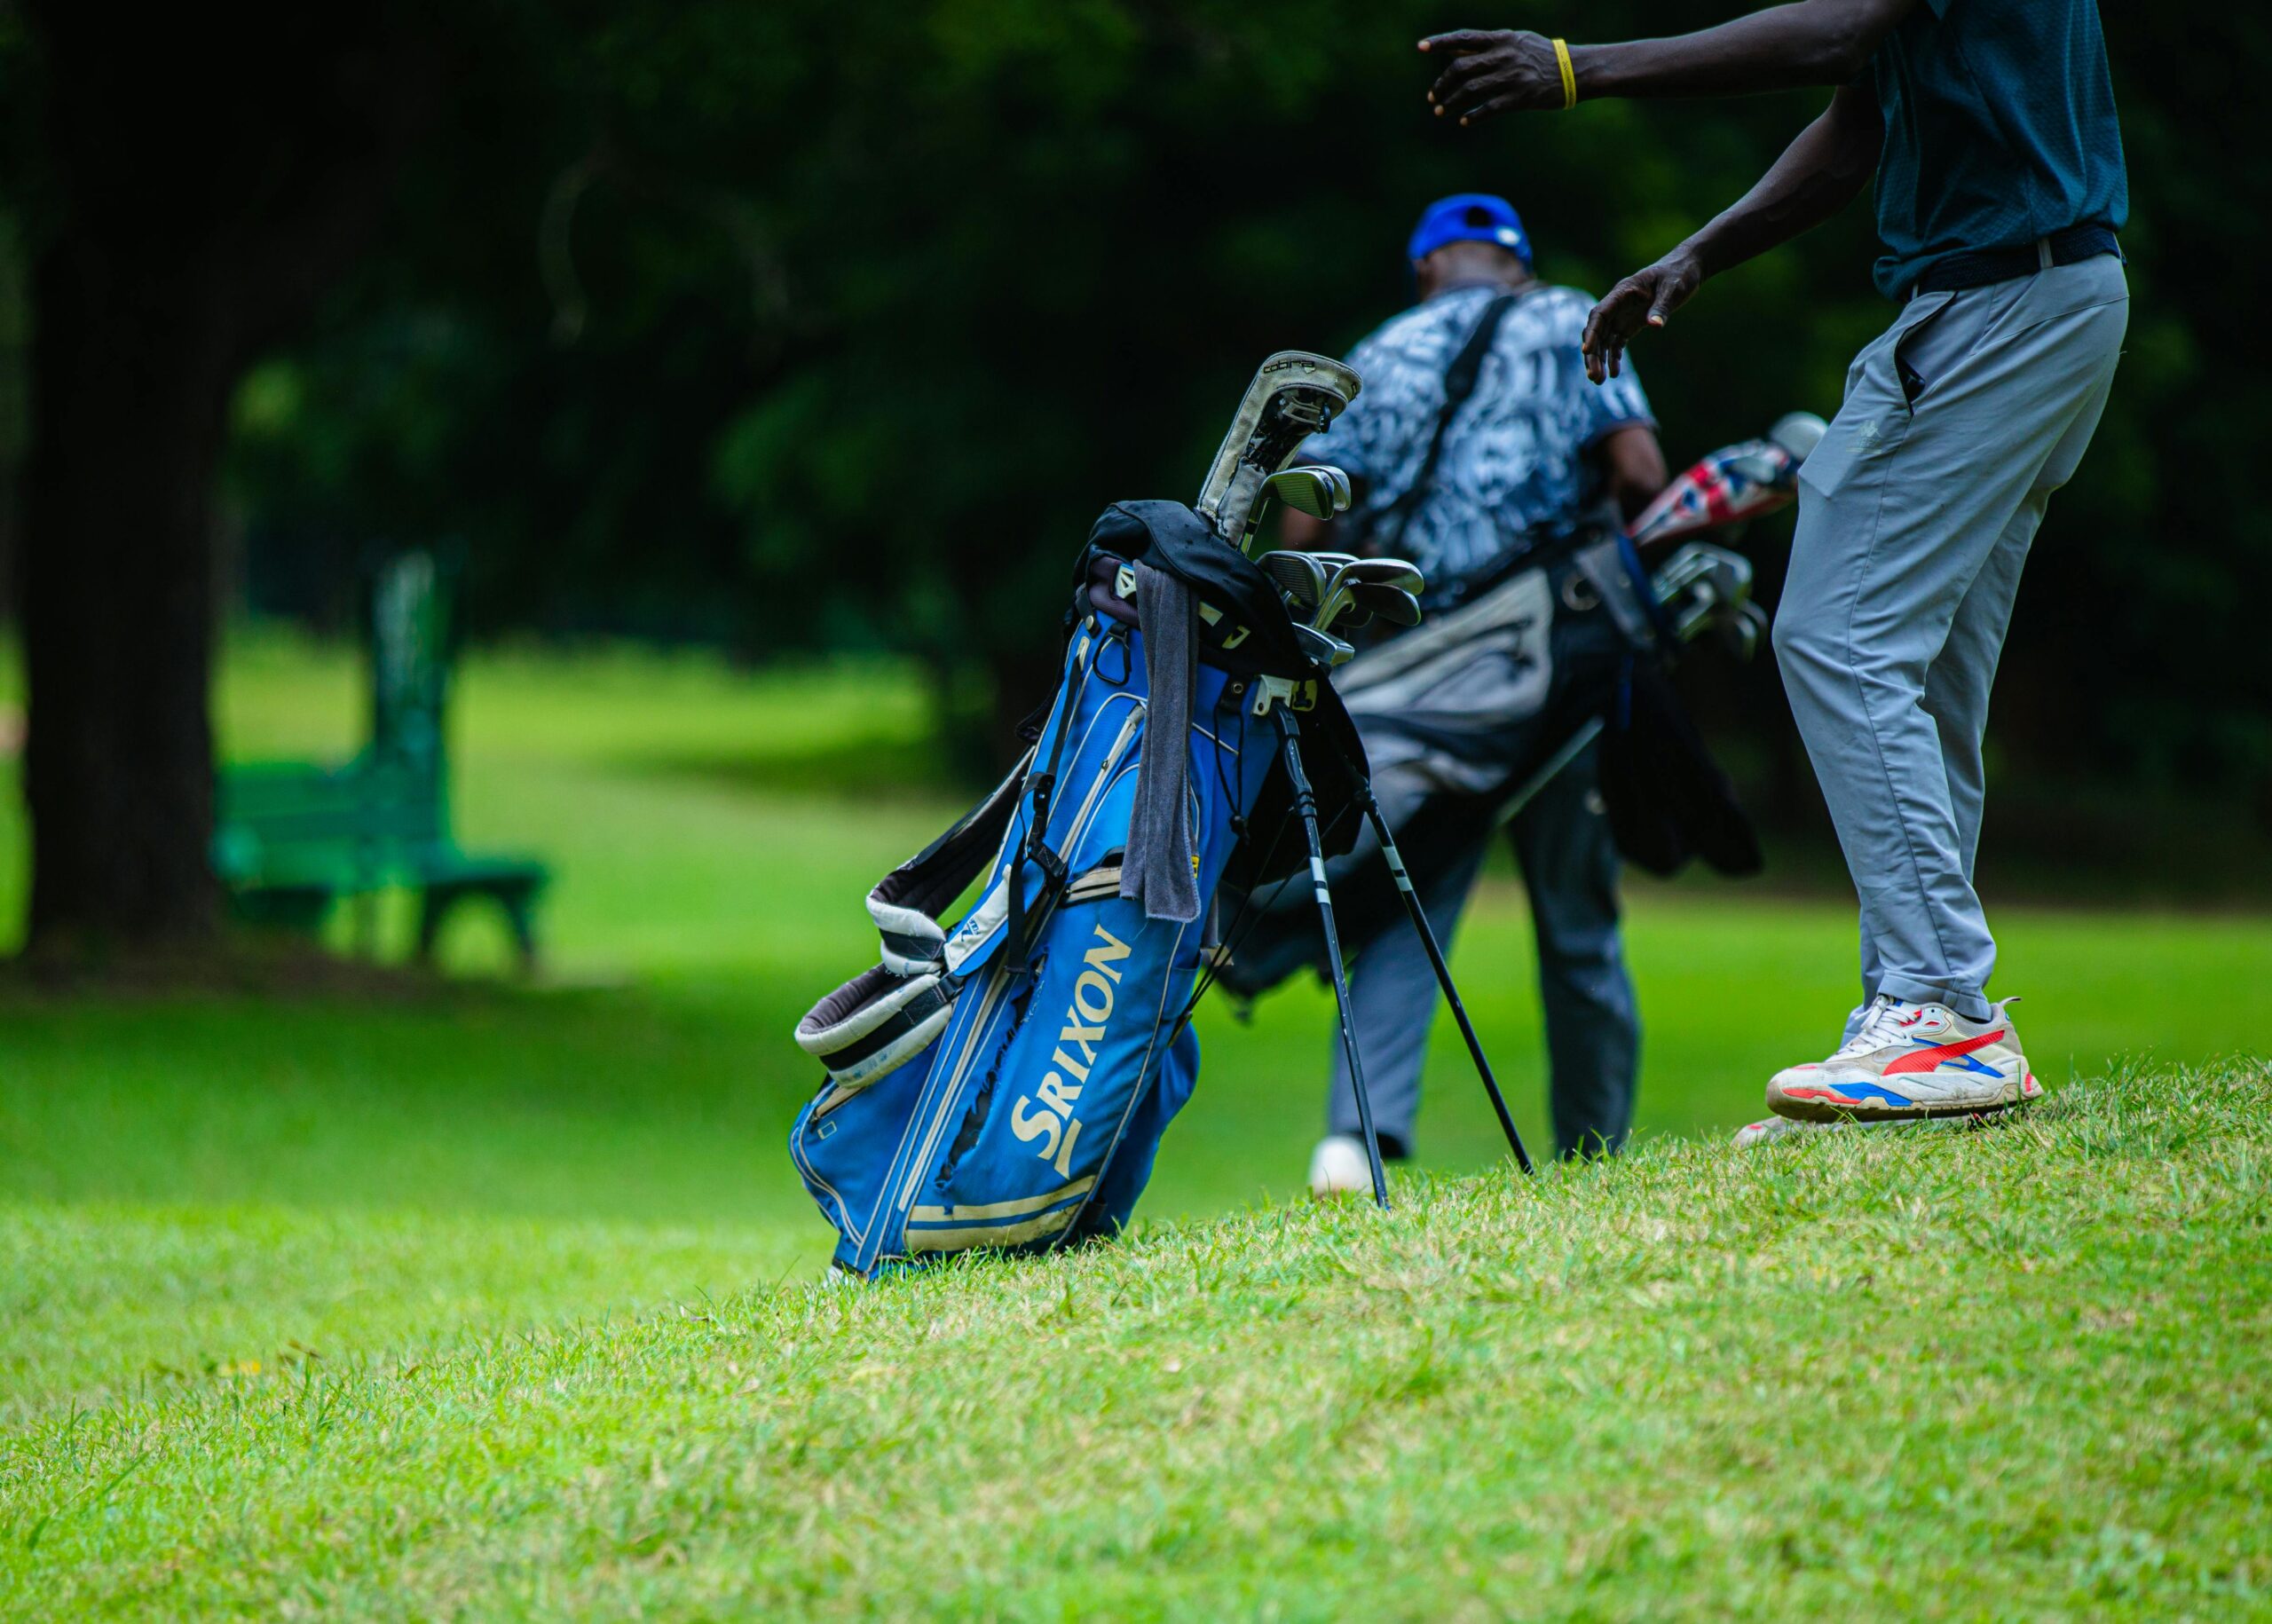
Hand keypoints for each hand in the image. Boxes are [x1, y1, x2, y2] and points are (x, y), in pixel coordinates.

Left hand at [1419, 30, 1565, 123]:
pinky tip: (1463, 122)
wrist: (1574, 71)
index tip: (1420, 47)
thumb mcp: (1514, 42)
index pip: (1463, 38)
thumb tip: (1452, 51)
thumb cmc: (1540, 55)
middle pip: (1461, 68)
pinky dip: (1472, 116)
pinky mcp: (1520, 98)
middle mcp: (1504, 55)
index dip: (1440, 42)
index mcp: (1501, 38)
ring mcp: (1512, 76)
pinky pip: (1488, 109)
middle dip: (1442, 84)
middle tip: (1432, 97)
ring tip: (1440, 111)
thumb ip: (1484, 47)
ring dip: (1451, 102)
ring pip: (1470, 90)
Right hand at [1581, 251, 1703, 382]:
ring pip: (1604, 339)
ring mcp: (1623, 314)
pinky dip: (1614, 357)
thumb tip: (1654, 325)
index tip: (1587, 351)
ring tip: (1599, 381)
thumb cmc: (1680, 274)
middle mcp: (1618, 305)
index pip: (1600, 314)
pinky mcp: (1632, 323)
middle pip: (1598, 331)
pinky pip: (1617, 342)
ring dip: (1600, 359)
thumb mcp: (1674, 289)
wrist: (1687, 269)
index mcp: (1623, 292)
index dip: (1592, 333)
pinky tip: (1615, 374)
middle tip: (1594, 377)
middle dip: (1593, 354)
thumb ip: (1662, 306)